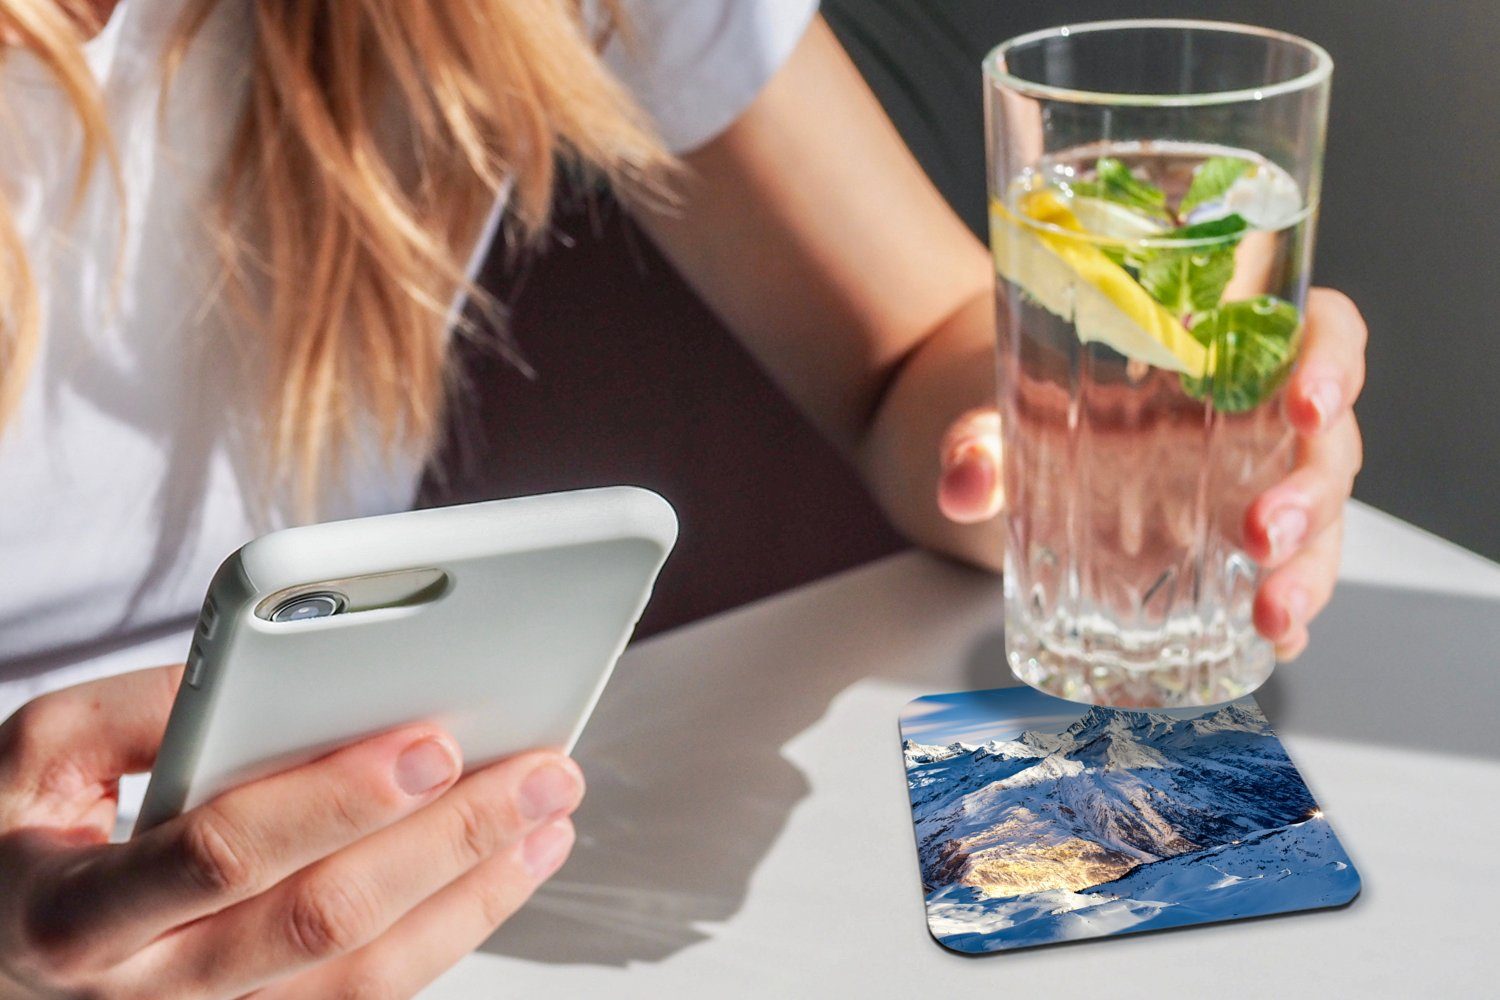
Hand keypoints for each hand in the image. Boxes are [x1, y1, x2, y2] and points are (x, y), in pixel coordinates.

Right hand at [0, 665, 582, 998]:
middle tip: (541, 773)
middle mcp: (150, 991)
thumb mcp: (37, 756)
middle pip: (325, 921)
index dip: (336, 800)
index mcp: (79, 913)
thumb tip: (278, 672)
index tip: (432, 741)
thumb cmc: (18, 841)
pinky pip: (369, 995)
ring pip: (366, 976)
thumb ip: (142, 710)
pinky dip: (452, 931)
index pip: (226, 855)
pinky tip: (506, 869)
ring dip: (476, 893)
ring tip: (551, 816)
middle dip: (448, 842)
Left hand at [936, 287, 1365, 660]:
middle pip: (1327, 444)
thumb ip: (978, 439)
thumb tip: (963, 482)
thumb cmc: (1029, 400)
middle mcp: (1254, 419)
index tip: (1307, 400)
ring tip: (1273, 616)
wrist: (1004, 444)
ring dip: (1309, 571)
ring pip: (1319, 522)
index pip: (1320, 330)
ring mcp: (1250, 487)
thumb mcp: (999, 408)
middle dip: (1311, 495)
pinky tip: (1275, 643)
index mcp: (1224, 351)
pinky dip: (1288, 613)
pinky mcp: (1230, 550)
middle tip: (1265, 535)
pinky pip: (1280, 577)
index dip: (1333, 359)